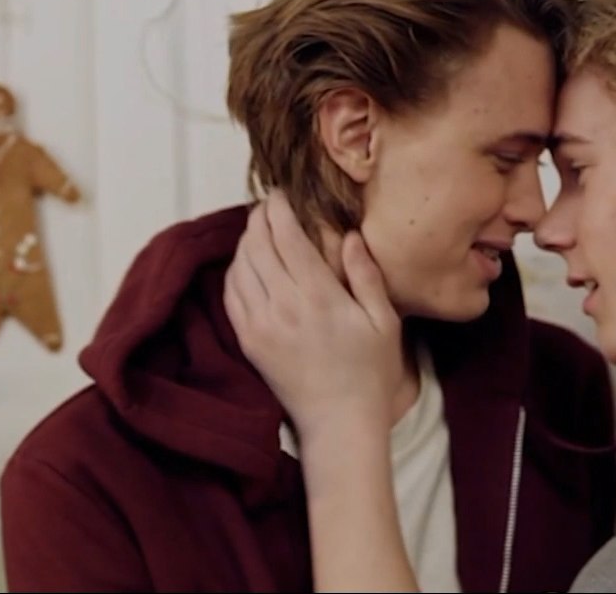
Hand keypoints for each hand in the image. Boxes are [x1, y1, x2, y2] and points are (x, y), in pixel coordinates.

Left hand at [223, 190, 405, 436]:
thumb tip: (350, 236)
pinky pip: (231, 295)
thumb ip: (366, 276)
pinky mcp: (249, 341)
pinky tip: (246, 263)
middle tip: (268, 205)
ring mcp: (260, 325)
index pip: (287, 238)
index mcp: (319, 297)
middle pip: (257, 246)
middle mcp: (283, 307)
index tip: (281, 193)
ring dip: (245, 242)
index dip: (279, 210)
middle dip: (259, 219)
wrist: (339, 422)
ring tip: (258, 229)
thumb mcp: (384, 321)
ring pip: (239, 267)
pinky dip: (235, 271)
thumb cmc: (370, 372)